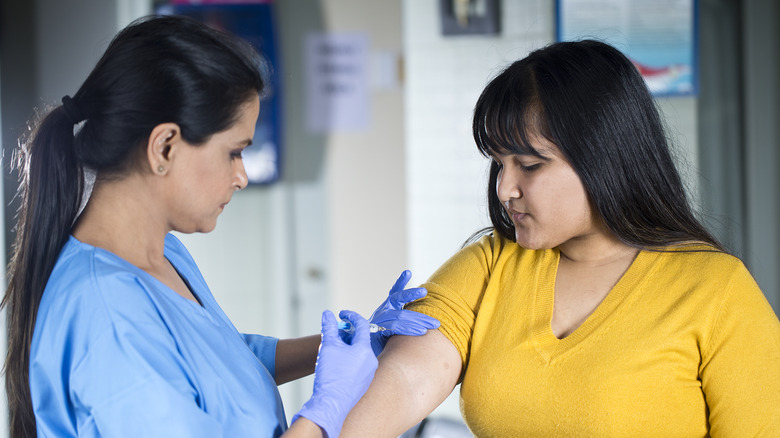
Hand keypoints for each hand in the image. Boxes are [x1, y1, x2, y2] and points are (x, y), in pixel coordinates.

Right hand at [292, 310, 377, 437]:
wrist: (330, 404)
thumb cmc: (331, 377)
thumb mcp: (327, 347)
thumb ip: (329, 328)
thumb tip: (327, 315)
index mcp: (365, 350)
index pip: (362, 325)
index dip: (350, 316)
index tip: (341, 314)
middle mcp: (371, 361)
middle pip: (360, 340)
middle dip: (346, 334)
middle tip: (334, 334)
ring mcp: (369, 373)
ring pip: (359, 353)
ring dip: (347, 348)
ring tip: (332, 351)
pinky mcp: (364, 383)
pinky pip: (358, 366)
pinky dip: (348, 360)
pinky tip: (336, 365)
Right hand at [368, 270, 440, 355]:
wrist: (366, 352)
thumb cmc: (383, 341)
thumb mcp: (394, 327)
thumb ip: (406, 322)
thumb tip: (426, 322)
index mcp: (387, 308)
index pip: (394, 292)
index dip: (400, 282)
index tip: (408, 272)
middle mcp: (383, 311)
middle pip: (397, 298)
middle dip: (411, 294)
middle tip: (424, 291)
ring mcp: (379, 320)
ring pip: (400, 315)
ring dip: (419, 319)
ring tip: (434, 324)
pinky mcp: (377, 331)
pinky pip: (395, 328)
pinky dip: (409, 329)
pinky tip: (421, 331)